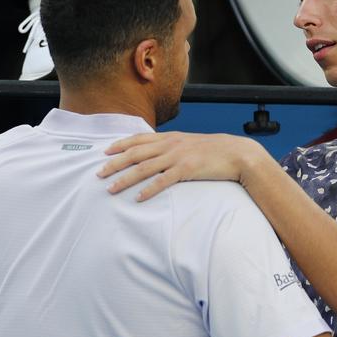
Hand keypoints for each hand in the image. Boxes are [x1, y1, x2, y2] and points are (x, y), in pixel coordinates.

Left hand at [98, 132, 264, 199]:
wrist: (237, 153)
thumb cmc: (214, 151)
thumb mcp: (190, 143)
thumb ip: (173, 147)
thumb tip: (158, 154)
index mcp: (170, 138)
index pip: (139, 138)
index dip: (120, 144)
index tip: (104, 151)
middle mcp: (170, 145)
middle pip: (135, 153)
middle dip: (115, 163)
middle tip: (98, 173)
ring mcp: (178, 157)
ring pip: (144, 167)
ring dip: (125, 178)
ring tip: (111, 189)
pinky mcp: (187, 170)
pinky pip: (163, 181)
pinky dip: (149, 190)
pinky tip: (138, 198)